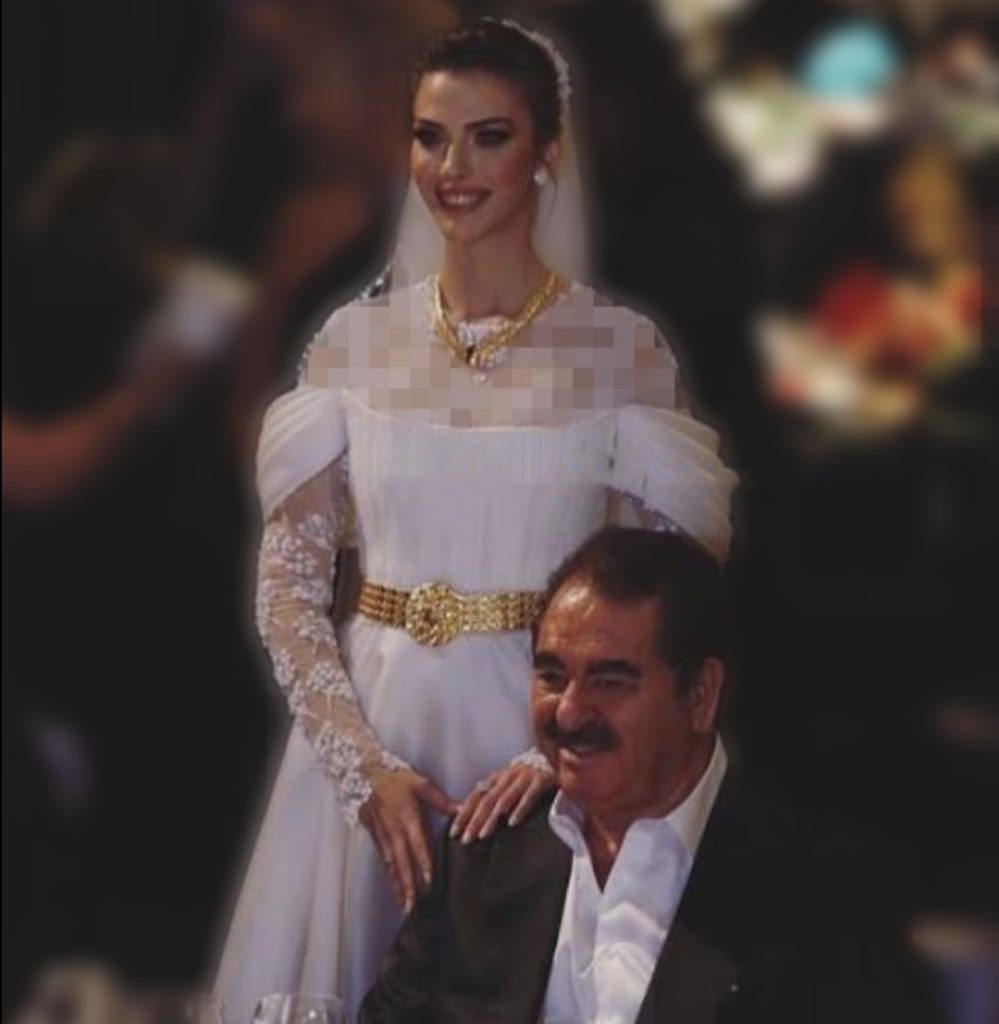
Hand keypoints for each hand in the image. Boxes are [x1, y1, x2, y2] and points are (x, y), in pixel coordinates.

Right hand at [360, 769, 456, 912]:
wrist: (366, 773)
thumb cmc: (396, 778)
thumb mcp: (421, 784)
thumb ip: (442, 801)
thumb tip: (463, 811)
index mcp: (408, 818)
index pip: (417, 845)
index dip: (423, 863)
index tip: (429, 882)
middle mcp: (395, 831)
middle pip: (402, 862)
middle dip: (408, 885)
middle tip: (413, 906)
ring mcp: (384, 836)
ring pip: (392, 865)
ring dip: (398, 885)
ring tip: (404, 905)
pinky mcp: (376, 837)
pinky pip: (384, 861)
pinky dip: (389, 876)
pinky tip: (394, 889)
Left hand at [451, 762, 555, 843]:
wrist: (553, 756)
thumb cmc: (524, 777)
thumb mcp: (505, 784)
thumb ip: (489, 796)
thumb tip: (465, 812)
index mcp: (496, 779)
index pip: (475, 797)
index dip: (463, 814)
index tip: (453, 833)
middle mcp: (507, 776)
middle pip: (487, 800)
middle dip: (474, 820)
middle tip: (466, 839)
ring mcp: (524, 777)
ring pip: (505, 799)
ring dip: (493, 818)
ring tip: (484, 835)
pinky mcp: (541, 779)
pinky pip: (529, 796)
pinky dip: (520, 808)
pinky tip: (512, 822)